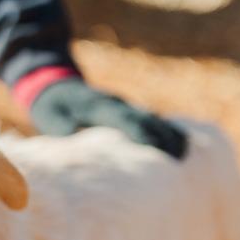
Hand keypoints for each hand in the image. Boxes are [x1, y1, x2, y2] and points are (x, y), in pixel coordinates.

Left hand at [29, 75, 187, 158]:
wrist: (55, 83)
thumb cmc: (53, 106)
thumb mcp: (51, 116)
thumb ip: (62, 127)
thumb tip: (71, 137)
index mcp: (99, 106)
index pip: (126, 121)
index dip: (143, 134)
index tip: (158, 149)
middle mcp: (117, 104)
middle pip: (147, 120)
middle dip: (165, 136)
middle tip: (182, 157)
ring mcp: (124, 106)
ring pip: (153, 119)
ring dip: (170, 134)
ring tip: (188, 153)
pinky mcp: (126, 111)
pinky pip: (150, 121)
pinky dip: (166, 131)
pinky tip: (181, 145)